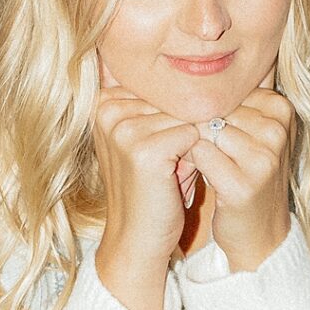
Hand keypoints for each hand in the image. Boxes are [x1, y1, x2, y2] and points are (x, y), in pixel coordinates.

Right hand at [91, 79, 197, 309]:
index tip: (171, 142)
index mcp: (104, 101)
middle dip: (184, 126)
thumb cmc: (151, 189)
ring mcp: (122, 128)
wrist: (137, 241)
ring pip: (185, 115)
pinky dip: (195, 155)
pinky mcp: (143, 149)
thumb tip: (205, 68)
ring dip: (191, 142)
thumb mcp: (151, 138)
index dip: (177, 111)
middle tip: (172, 162)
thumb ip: (163, 105)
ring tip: (172, 171)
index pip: (162, 85)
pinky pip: (192, 134)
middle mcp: (107, 109)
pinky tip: (176, 178)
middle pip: (173, 98)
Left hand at [186, 87, 293, 273]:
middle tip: (195, 142)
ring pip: (204, 128)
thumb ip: (243, 93)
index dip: (206, 105)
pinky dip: (192, 162)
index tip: (202, 121)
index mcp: (281, 108)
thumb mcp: (256, 130)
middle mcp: (276, 129)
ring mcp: (263, 158)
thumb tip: (218, 51)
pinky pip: (201, 153)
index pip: (226, 89)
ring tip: (199, 158)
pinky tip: (198, 173)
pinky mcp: (244, 184)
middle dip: (197, 122)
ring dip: (192, 142)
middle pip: (214, 107)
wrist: (262, 234)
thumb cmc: (250, 174)